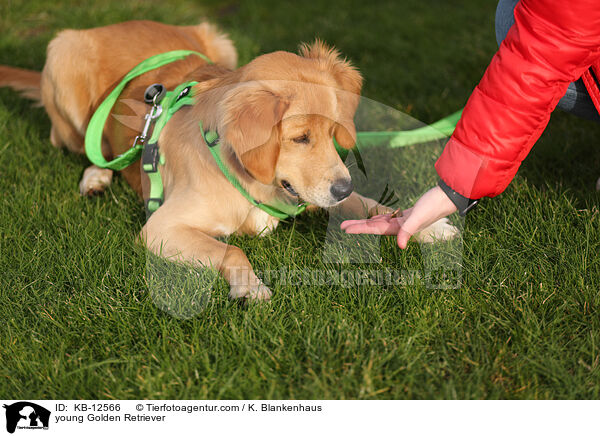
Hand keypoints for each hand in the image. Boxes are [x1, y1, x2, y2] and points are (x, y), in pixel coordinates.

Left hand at [340, 185, 457, 247]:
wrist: (447, 197)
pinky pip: (389, 218)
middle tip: (341, 226)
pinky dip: (379, 218)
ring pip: (379, 223)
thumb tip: (400, 246)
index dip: (359, 229)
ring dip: (366, 223)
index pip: (374, 229)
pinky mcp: (408, 215)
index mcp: (400, 228)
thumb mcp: (419, 217)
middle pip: (373, 227)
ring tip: (352, 223)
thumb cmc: (433, 206)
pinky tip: (374, 219)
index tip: (345, 229)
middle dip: (358, 227)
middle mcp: (400, 227)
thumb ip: (409, 231)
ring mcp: (403, 221)